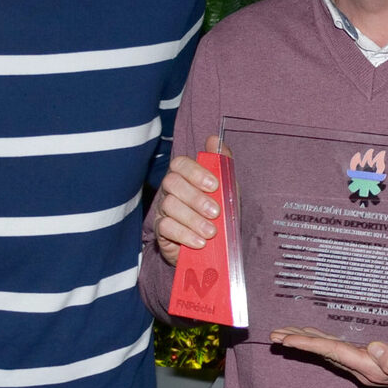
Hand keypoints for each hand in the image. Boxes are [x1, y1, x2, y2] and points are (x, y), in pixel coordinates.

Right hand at [153, 134, 229, 263]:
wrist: (215, 247)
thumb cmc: (218, 214)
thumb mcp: (226, 189)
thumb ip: (222, 164)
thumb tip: (214, 139)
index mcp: (185, 176)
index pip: (180, 164)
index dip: (195, 172)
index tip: (214, 186)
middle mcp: (169, 190)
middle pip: (172, 182)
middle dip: (195, 197)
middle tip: (215, 212)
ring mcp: (162, 210)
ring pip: (169, 205)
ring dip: (193, 219)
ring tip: (211, 232)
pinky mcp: (160, 231)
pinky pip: (166, 227)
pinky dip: (185, 234)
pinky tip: (200, 242)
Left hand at [269, 326, 387, 387]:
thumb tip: (374, 348)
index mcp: (373, 368)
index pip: (334, 353)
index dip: (310, 345)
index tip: (287, 339)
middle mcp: (363, 368)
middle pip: (325, 353)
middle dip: (299, 343)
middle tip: (274, 334)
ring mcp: (364, 365)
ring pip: (328, 352)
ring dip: (306, 342)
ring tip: (284, 334)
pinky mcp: (368, 359)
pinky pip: (337, 350)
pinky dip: (321, 341)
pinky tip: (313, 335)